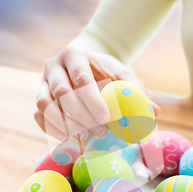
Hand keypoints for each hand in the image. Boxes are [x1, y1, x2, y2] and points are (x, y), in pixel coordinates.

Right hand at [34, 40, 160, 140]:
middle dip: (81, 114)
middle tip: (100, 130)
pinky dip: (49, 126)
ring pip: (45, 103)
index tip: (107, 117)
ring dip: (63, 122)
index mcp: (74, 55)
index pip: (81, 78)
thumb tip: (154, 111)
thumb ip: (135, 90)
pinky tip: (65, 136)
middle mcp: (53, 66)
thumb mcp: (121, 74)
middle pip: (62, 92)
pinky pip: (38, 113)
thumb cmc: (105, 70)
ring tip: (82, 135)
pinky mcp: (39, 96)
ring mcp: (42, 81)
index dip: (92, 100)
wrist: (86, 63)